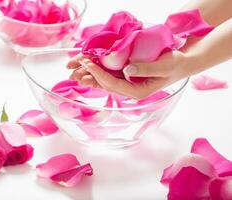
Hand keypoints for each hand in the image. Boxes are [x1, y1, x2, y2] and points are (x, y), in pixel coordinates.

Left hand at [66, 51, 188, 98]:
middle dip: (92, 74)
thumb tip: (127, 69)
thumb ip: (146, 69)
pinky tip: (91, 66)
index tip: (88, 63)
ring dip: (92, 75)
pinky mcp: (128, 78)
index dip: (99, 74)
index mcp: (139, 92)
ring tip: (80, 65)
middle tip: (80, 62)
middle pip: (106, 84)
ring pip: (106, 82)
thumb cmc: (175, 64)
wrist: (181, 64)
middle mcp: (131, 91)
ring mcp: (129, 85)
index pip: (114, 84)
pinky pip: (111, 76)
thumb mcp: (165, 65)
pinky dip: (100, 71)